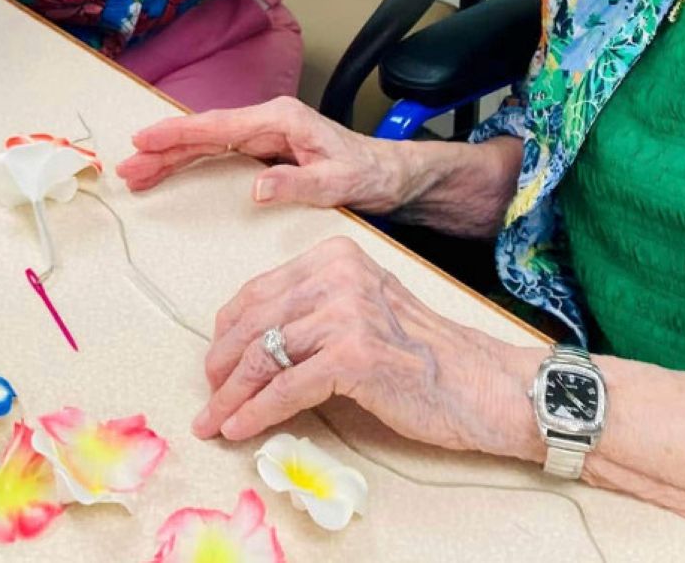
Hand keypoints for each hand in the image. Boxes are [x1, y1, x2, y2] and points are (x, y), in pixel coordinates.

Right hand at [117, 96, 406, 211]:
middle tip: (127, 167)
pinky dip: (191, 163)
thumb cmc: (368, 174)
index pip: (218, 125)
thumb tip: (255, 187)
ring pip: (207, 143)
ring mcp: (265, 135)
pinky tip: (169, 172)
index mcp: (280, 120)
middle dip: (163, 149)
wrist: (391, 175)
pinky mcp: (265, 150)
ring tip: (136, 173)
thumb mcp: (338, 184)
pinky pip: (219, 153)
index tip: (145, 139)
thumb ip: (298, 185)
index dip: (179, 133)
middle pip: (204, 134)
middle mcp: (268, 122)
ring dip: (171, 157)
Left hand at [191, 236, 543, 459]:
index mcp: (334, 257)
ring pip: (264, 355)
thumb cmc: (419, 354)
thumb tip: (248, 344)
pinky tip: (239, 428)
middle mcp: (338, 274)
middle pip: (254, 322)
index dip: (227, 332)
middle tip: (208, 397)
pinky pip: (286, 388)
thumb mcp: (361, 310)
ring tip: (213, 420)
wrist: (476, 383)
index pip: (258, 291)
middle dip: (222, 366)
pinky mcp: (354, 355)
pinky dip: (256, 412)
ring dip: (231, 395)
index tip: (215, 363)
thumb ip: (312, 311)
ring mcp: (347, 312)